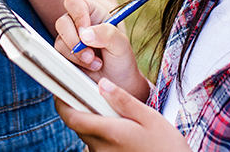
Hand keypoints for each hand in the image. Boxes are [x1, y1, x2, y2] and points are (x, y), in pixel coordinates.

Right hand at [53, 0, 147, 97]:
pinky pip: (59, 56)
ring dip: (77, 55)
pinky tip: (89, 67)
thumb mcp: (121, 44)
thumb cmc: (122, 60)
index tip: (86, 33)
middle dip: (74, 41)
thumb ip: (107, 34)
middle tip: (90, 54)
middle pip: (62, 22)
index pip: (75, 3)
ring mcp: (70, 40)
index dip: (78, 16)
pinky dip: (74, 63)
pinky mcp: (65, 55)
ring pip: (59, 41)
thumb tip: (84, 34)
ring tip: (96, 63)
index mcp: (94, 13)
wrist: (118, 84)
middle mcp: (79, 24)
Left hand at [55, 78, 190, 151]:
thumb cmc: (166, 146)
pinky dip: (101, 132)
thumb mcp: (149, 118)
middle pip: (77, 124)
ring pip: (87, 134)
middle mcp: (101, 148)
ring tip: (112, 110)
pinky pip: (97, 144)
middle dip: (79, 107)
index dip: (62, 100)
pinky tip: (119, 126)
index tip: (63, 86)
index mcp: (109, 132)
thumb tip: (102, 83)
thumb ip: (123, 100)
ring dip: (92, 120)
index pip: (71, 116)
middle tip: (92, 91)